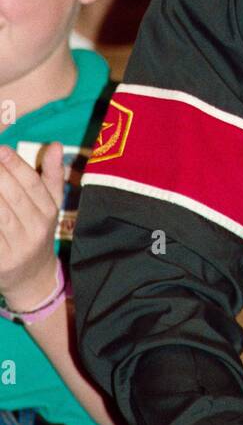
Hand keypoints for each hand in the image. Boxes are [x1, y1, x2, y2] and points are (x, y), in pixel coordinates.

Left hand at [0, 142, 64, 310]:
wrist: (33, 279)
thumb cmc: (37, 233)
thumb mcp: (51, 205)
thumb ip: (52, 175)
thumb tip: (54, 145)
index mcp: (49, 213)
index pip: (33, 184)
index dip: (16, 165)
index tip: (1, 149)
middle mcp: (36, 230)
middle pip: (13, 197)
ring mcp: (17, 248)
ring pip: (0, 215)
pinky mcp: (0, 262)